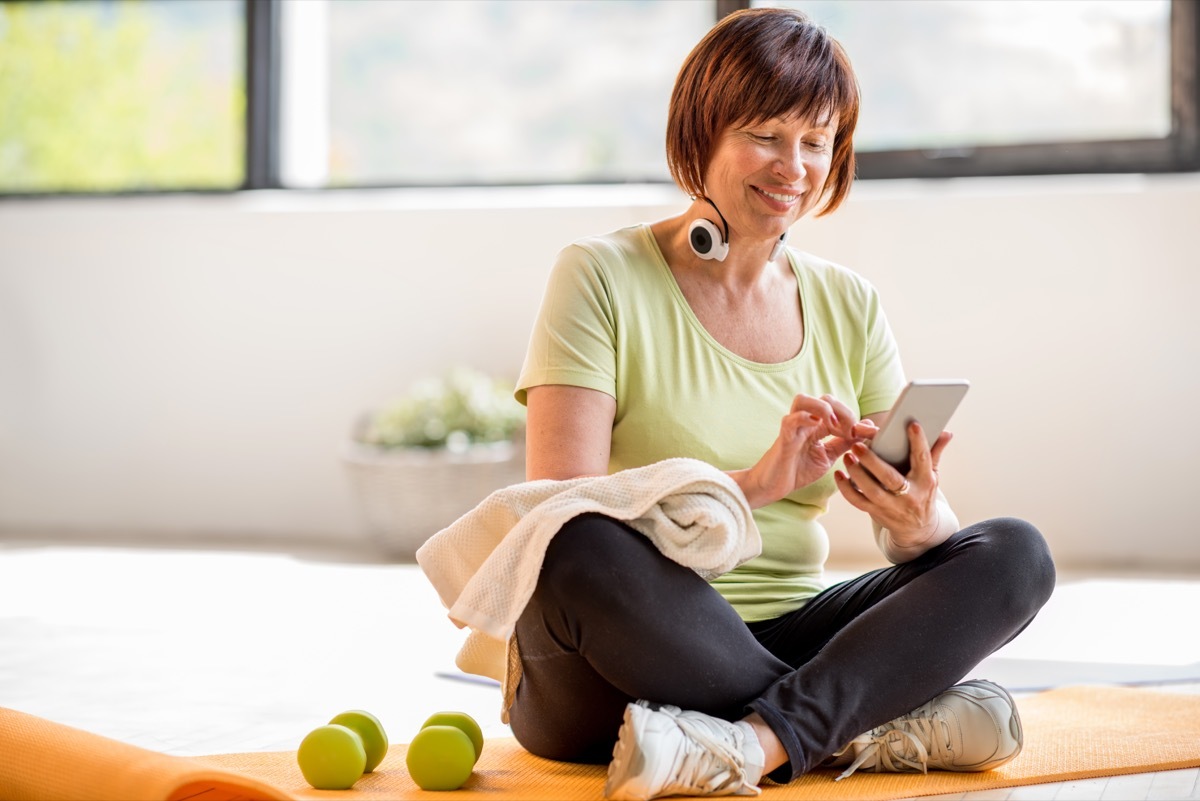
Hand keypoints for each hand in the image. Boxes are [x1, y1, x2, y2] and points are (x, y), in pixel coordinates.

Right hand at [736, 394, 876, 507]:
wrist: (772, 487)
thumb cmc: (796, 470)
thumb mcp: (828, 456)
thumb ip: (845, 442)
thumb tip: (868, 428)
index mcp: (816, 425)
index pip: (837, 408)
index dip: (854, 417)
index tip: (865, 434)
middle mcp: (804, 422)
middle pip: (825, 398)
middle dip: (843, 412)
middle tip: (851, 432)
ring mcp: (792, 428)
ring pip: (803, 400)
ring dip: (823, 409)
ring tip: (834, 427)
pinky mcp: (783, 438)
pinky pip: (791, 420)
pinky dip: (805, 418)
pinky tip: (818, 426)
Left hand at [833, 421, 951, 548]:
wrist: (918, 529)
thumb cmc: (923, 494)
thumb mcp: (932, 475)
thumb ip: (935, 453)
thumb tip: (947, 432)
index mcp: (925, 481)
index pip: (922, 459)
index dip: (918, 442)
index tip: (912, 425)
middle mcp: (908, 495)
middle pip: (890, 478)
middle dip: (872, 462)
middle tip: (858, 445)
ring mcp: (891, 506)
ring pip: (871, 491)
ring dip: (856, 474)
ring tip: (847, 456)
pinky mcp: (876, 512)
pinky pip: (857, 501)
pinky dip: (846, 489)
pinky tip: (839, 474)